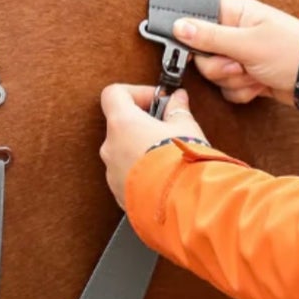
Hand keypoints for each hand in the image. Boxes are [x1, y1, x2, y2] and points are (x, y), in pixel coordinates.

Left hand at [99, 84, 208, 207]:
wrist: (182, 206)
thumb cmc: (182, 163)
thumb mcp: (187, 129)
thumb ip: (178, 110)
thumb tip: (177, 98)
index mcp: (122, 124)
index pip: (114, 94)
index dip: (135, 92)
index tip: (158, 100)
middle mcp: (110, 147)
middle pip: (120, 125)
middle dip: (143, 123)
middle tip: (168, 128)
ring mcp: (112, 171)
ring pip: (123, 152)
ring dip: (142, 148)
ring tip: (169, 155)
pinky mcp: (118, 192)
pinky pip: (127, 174)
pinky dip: (142, 171)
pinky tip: (165, 175)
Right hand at [174, 0, 298, 106]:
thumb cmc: (293, 52)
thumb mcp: (247, 43)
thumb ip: (209, 36)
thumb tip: (179, 26)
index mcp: (237, 14)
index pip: (199, 17)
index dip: (194, 34)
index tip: (199, 48)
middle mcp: (237, 33)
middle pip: (203, 52)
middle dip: (220, 66)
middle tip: (239, 64)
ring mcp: (242, 55)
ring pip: (215, 73)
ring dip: (234, 80)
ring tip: (256, 73)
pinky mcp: (248, 75)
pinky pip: (228, 87)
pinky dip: (243, 91)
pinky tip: (260, 84)